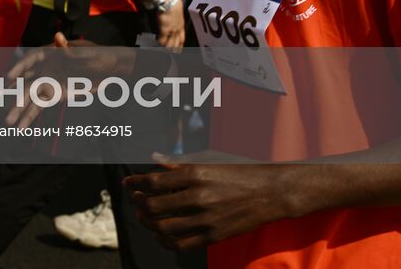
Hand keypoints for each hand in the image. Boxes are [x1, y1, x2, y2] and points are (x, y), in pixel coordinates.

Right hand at [5, 34, 136, 127]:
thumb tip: (58, 36)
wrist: (113, 71)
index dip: (20, 67)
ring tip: (7, 122)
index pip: (31, 59)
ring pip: (29, 97)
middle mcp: (45, 68)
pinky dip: (30, 117)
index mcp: (51, 53)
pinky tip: (21, 127)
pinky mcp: (55, 96)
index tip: (10, 77)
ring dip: (18, 109)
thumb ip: (70, 49)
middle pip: (23, 80)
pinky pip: (39, 107)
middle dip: (8, 90)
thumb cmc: (101, 55)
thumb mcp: (88, 52)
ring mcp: (49, 83)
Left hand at [125, 154, 290, 250]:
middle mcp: (198, 196)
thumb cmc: (238, 172)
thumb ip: (179, 162)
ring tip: (145, 216)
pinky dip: (165, 241)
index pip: (153, 181)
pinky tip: (160, 234)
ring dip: (148, 222)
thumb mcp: (209, 160)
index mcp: (196, 174)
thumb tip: (154, 157)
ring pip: (163, 227)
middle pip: (154, 206)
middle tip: (137, 200)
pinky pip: (181, 244)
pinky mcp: (214, 236)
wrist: (271, 192)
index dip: (135, 183)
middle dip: (139, 203)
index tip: (129, 183)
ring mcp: (206, 219)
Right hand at [155, 0, 185, 49]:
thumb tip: (172, 10)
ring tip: (164, 53)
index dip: (180, 44)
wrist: (169, 0)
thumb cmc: (172, 1)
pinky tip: (156, 45)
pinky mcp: (164, 30)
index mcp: (181, 24)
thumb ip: (174, 13)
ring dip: (167, 49)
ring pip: (171, 44)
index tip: (179, 49)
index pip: (182, 38)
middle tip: (173, 55)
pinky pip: (162, 40)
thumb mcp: (176, 8)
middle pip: (177, 43)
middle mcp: (177, 29)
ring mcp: (171, 30)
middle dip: (175, 50)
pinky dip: (159, 44)